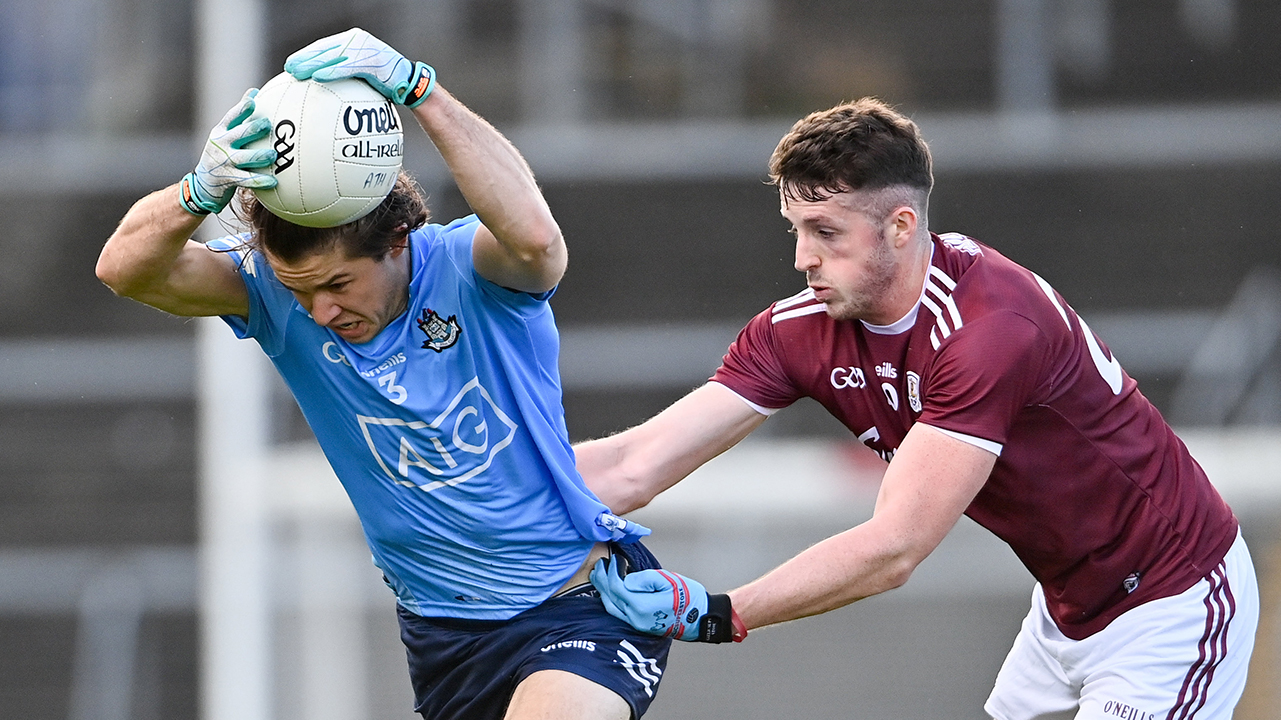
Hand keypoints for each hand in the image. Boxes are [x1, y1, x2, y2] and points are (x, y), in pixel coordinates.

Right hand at [178, 89, 276, 215]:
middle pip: (237, 134)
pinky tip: (273, 181)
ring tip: (272, 155)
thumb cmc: (222, 153)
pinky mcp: (227, 179)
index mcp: (221, 131)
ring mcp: (223, 162)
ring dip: (258, 156)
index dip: (241, 109)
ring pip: (243, 158)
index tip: (253, 101)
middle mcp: (220, 144)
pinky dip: (259, 180)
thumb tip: (254, 91)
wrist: (204, 183)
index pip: (231, 117)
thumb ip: (239, 115)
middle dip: (252, 129)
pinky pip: (246, 180)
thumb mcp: (225, 133)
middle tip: (267, 124)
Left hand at [284, 28, 435, 106]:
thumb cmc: (387, 87)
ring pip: (335, 54)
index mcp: (353, 44)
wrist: (411, 85)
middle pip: (327, 48)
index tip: (291, 66)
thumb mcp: (363, 82)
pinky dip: (333, 71)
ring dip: (313, 63)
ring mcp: (366, 48)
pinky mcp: (374, 58)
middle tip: (289, 69)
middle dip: (306, 58)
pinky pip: (349, 65)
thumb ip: (346, 82)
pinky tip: (318, 77)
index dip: (308, 55)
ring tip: (298, 73)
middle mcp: (357, 41)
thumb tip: (324, 96)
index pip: (326, 47)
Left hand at [590, 555, 739, 642]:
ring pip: (611, 607)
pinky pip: (618, 612)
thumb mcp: (667, 580)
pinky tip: (610, 591)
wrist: (701, 618)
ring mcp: (637, 624)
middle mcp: (635, 618)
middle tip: (599, 566)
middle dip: (602, 581)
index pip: (616, 587)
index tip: (612, 560)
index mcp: (641, 606)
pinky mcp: (639, 625)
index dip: (611, 572)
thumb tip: (626, 579)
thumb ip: (643, 579)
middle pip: (610, 598)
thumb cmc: (688, 598)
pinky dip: (611, 599)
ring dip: (604, 591)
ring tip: (600, 577)